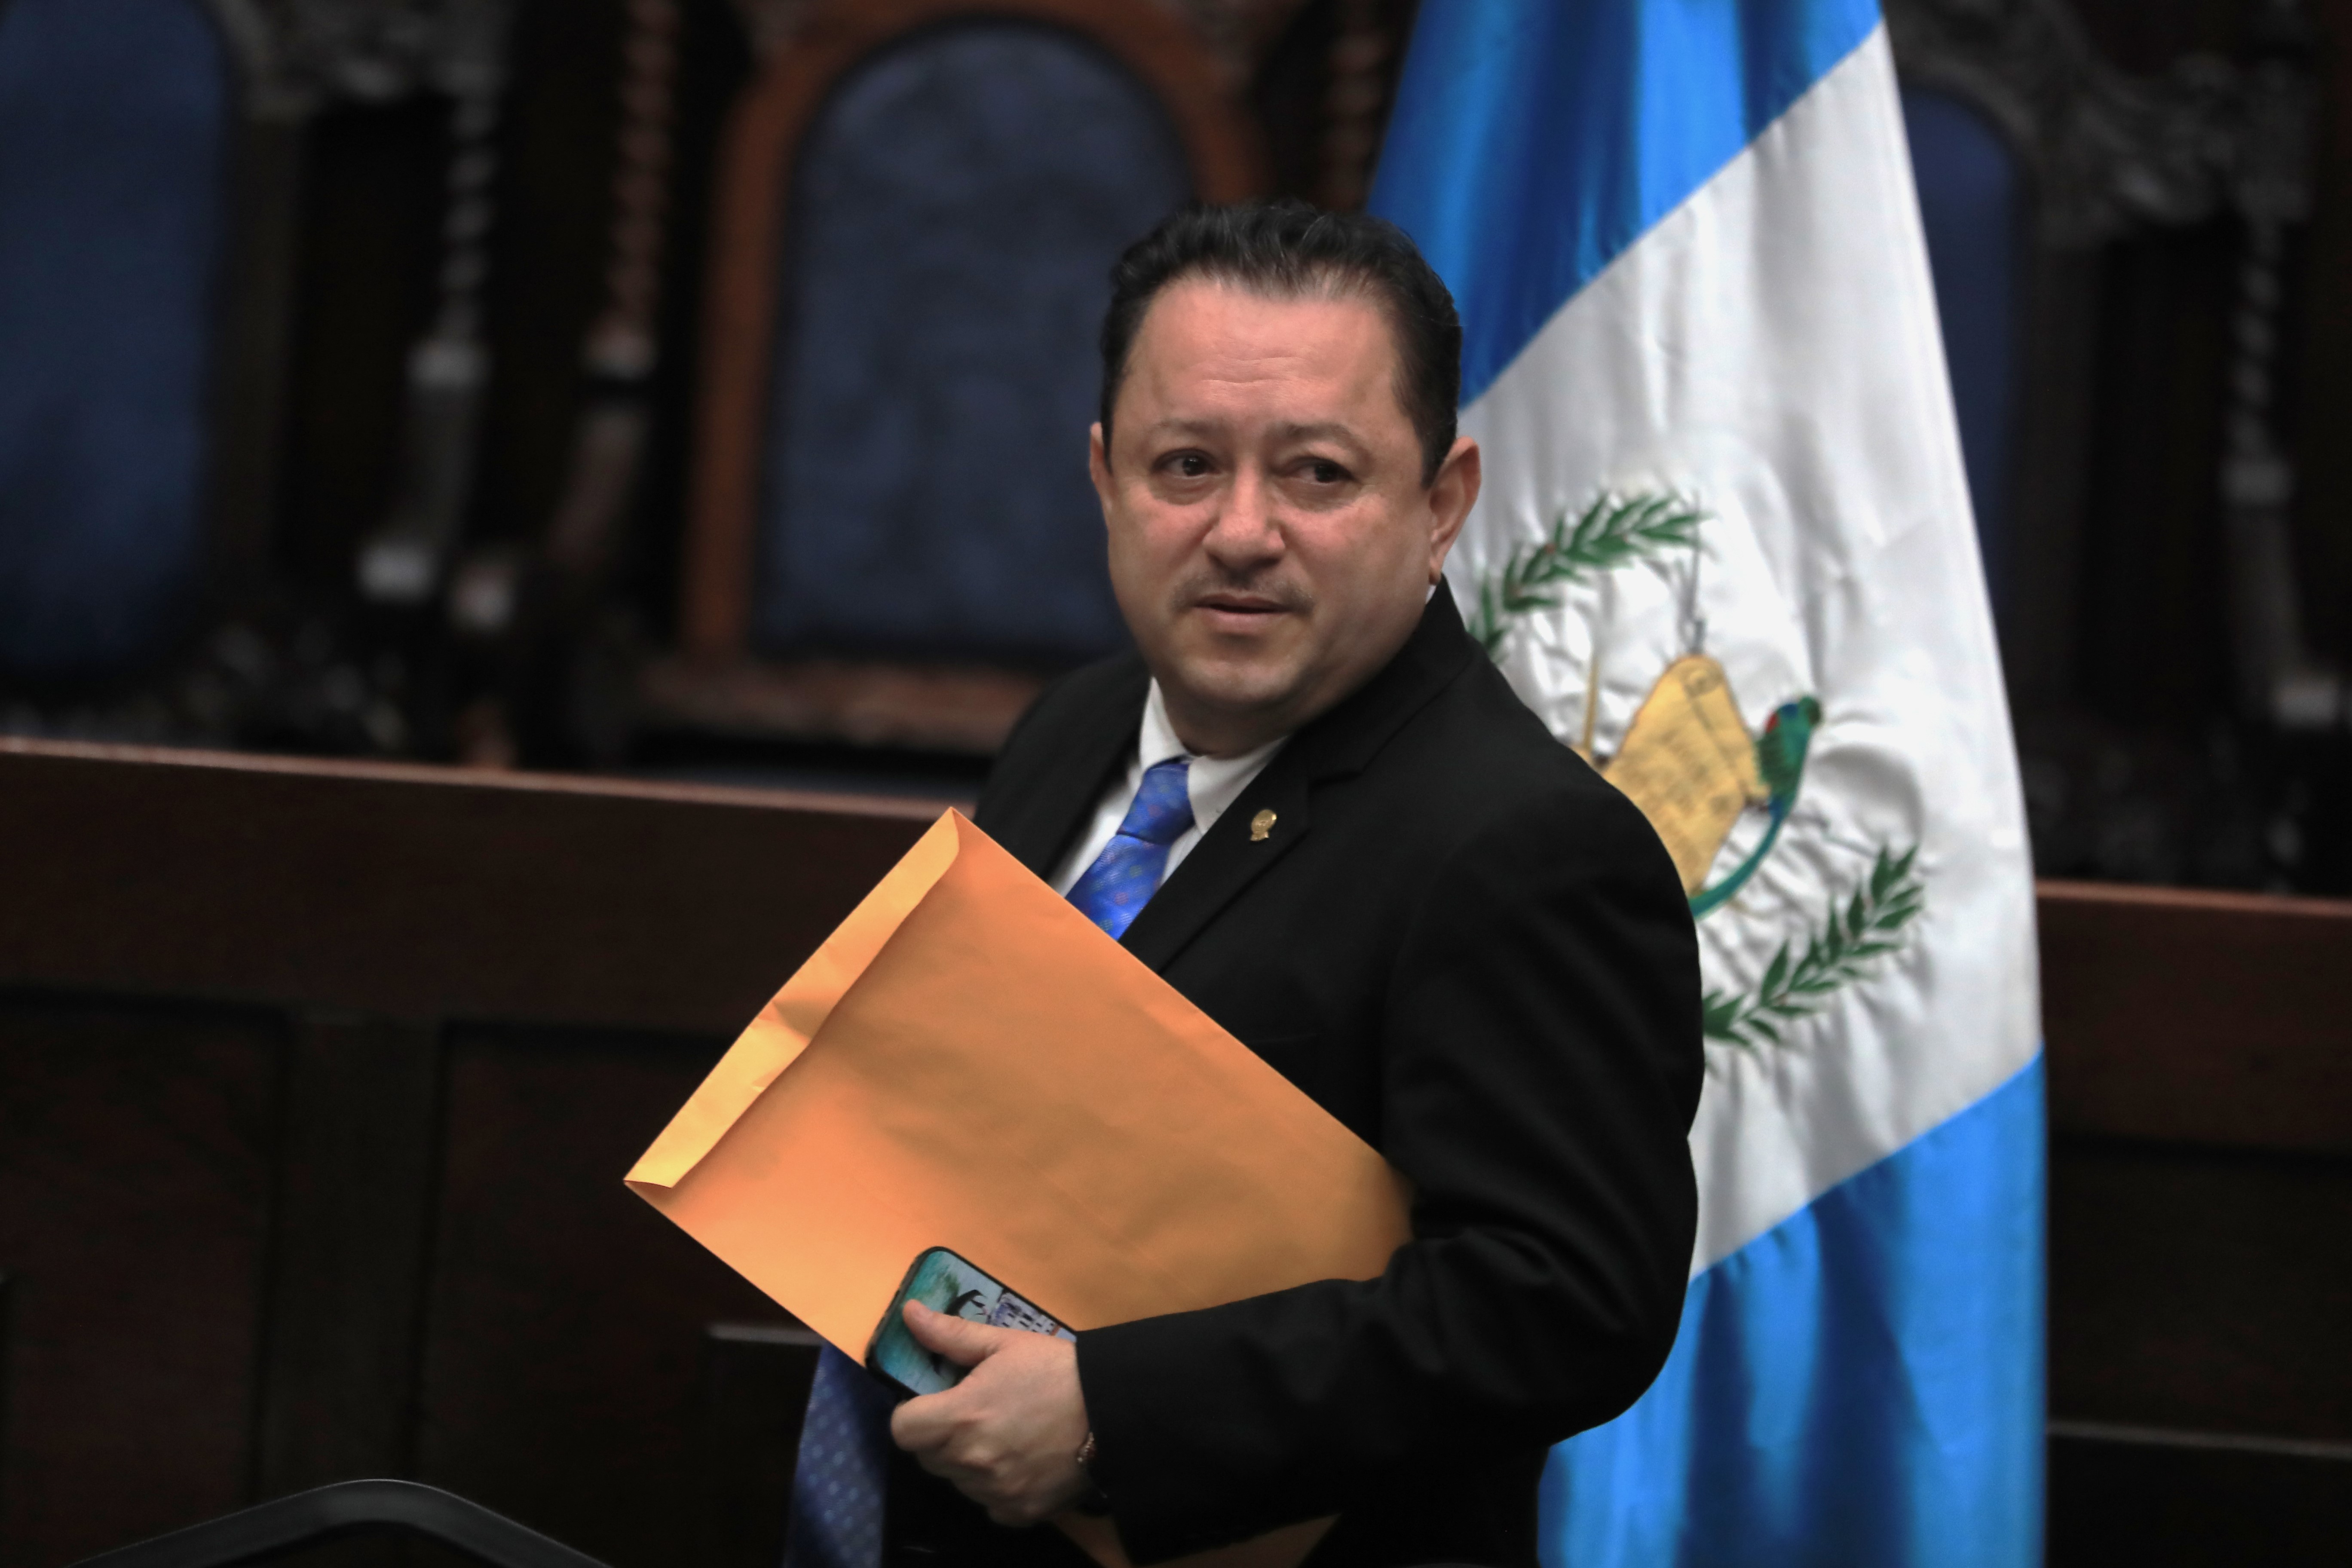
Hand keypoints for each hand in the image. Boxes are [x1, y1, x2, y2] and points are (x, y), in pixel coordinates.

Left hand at [887, 1299, 1093, 1525]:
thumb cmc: (1055, 1370)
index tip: (936, 1403)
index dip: (914, 1414)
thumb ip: (950, 1334)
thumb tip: (909, 1313)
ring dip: (968, 1462)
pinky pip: (989, 1504)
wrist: (1113, 1409)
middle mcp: (972, 1461)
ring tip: (1004, 1436)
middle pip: (928, 1457)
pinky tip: (1020, 1462)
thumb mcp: (1003, 1343)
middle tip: (975, 1414)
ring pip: (958, 1481)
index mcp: (961, 1416)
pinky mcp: (1019, 1512)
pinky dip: (997, 1488)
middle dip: (941, 1436)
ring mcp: (996, 1491)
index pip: (903, 1430)